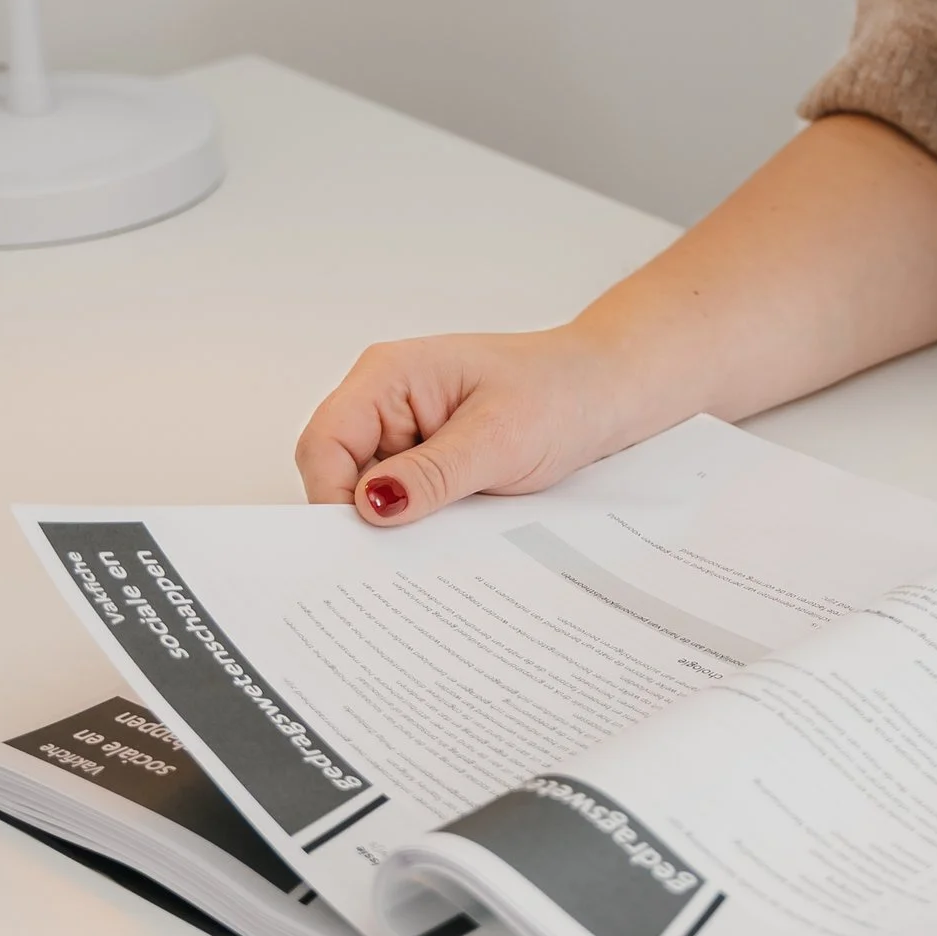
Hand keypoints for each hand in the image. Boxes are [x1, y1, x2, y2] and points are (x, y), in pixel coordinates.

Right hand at [294, 328, 641, 523]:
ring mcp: (406, 428)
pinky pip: (403, 496)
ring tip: (434, 542)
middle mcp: (387, 398)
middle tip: (396, 560)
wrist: (610, 390)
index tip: (361, 544)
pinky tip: (444, 534)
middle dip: (363, 515)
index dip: (332, 498)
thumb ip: (432, 474)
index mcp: (389, 375)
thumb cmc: (562, 392)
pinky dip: (417, 518)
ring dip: (395, 520)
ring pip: (369, 490)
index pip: (326, 444)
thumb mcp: (498, 440)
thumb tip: (370, 507)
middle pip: (338, 470)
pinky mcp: (427, 455)